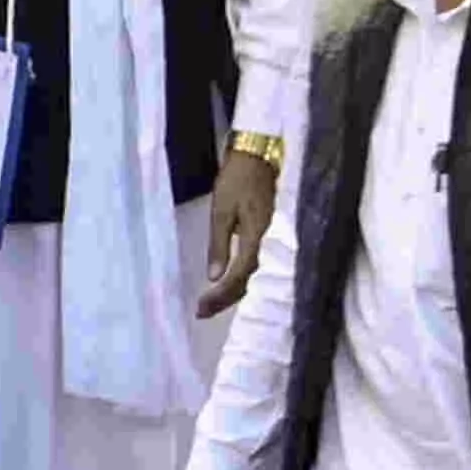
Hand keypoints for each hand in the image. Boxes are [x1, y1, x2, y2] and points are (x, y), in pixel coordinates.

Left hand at [200, 144, 279, 315]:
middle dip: (224, 299)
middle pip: (247, 281)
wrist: (257, 157)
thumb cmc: (236, 180)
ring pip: (251, 275)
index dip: (220, 294)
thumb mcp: (221, 211)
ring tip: (209, 305)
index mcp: (256, 237)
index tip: (201, 307)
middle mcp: (266, 243)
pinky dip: (238, 278)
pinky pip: (253, 264)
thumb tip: (214, 277)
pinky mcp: (265, 235)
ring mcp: (269, 239)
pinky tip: (226, 284)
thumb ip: (219, 244)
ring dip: (230, 291)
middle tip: (201, 312)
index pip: (238, 275)